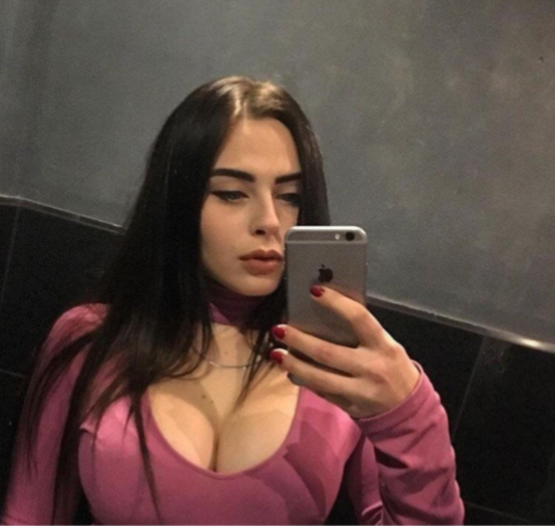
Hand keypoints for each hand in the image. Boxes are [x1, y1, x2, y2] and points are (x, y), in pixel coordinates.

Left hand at [270, 285, 419, 418]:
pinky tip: (290, 370)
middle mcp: (372, 367)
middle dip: (300, 340)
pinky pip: (321, 392)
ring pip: (320, 378)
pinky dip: (303, 380)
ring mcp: (360, 390)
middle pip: (329, 353)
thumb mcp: (385, 345)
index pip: (359, 318)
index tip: (314, 290)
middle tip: (279, 329)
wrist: (408, 408)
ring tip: (276, 353)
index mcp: (383, 345)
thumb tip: (321, 313)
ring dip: (294, 364)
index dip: (336, 303)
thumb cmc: (391, 365)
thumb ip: (360, 333)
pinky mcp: (349, 406)